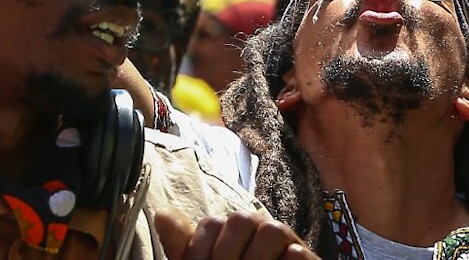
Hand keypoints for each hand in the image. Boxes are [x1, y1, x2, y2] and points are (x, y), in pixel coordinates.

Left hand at [155, 208, 316, 259]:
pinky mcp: (307, 258)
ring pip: (270, 230)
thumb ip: (184, 248)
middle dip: (226, 254)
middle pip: (241, 219)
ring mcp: (285, 242)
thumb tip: (161, 214)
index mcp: (231, 231)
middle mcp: (258, 230)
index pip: (211, 224)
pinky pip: (296, 253)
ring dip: (254, 259)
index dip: (200, 252)